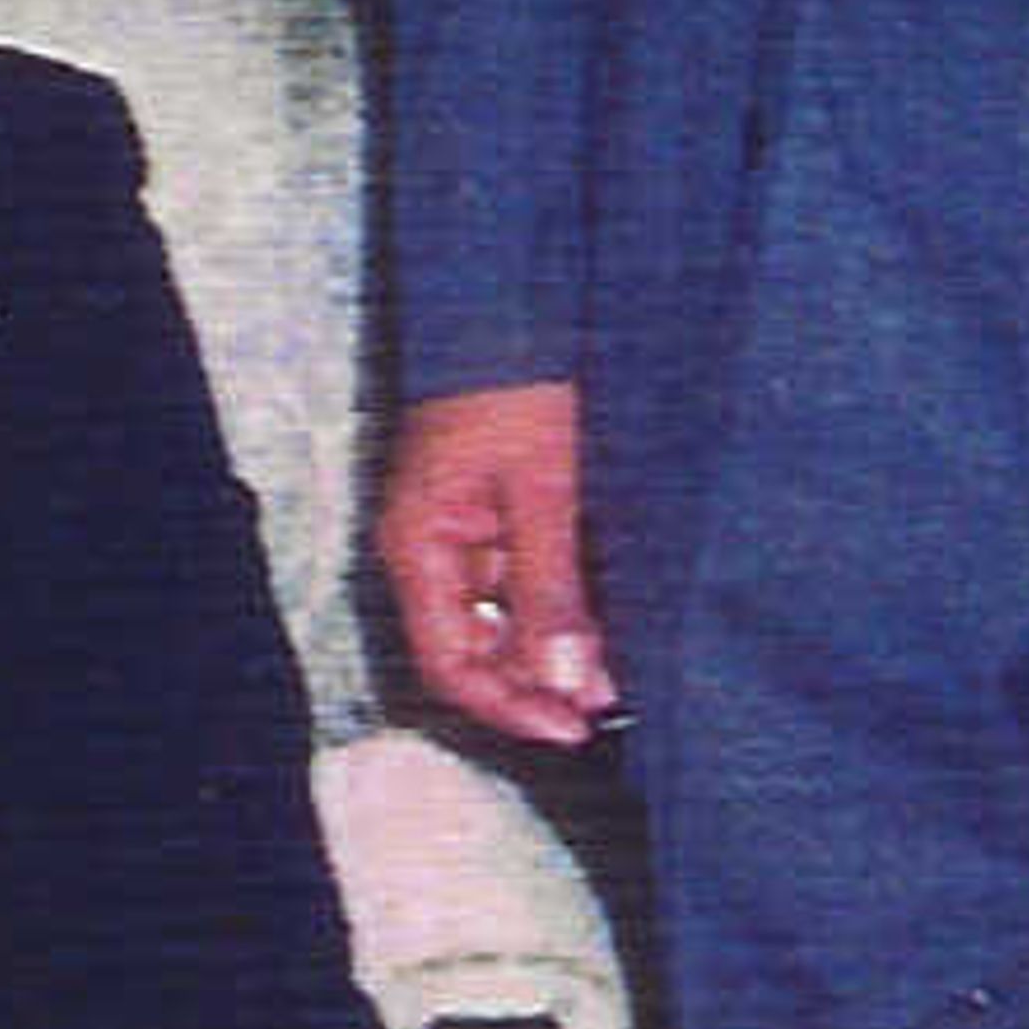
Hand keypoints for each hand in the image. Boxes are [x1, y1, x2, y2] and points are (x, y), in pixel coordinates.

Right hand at [377, 380, 619, 746]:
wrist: (507, 300)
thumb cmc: (514, 383)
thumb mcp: (543, 490)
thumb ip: (551, 589)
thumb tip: (567, 681)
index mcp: (417, 547)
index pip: (449, 663)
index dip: (507, 706)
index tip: (569, 728)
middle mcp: (424, 550)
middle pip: (468, 651)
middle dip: (532, 686)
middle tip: (601, 708)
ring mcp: (452, 534)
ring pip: (495, 623)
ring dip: (547, 653)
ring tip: (611, 674)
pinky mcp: (483, 515)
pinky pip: (510, 585)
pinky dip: (551, 611)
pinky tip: (597, 625)